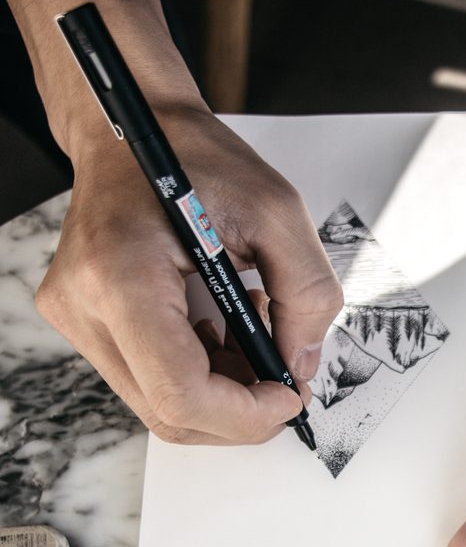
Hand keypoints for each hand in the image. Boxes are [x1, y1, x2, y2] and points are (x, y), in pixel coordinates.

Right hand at [36, 107, 342, 442]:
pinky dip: (201, 375)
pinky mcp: (87, 322)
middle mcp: (85, 307)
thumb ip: (306, 294)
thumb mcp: (278, 212)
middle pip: (170, 413)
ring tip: (257, 338)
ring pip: (161, 404)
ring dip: (224, 394)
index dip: (246, 415)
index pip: (181, 394)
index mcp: (122, 277)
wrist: (135, 131)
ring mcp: (78, 320)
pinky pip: (150, 379)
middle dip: (240, 413)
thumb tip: (301, 365)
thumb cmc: (196, 158)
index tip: (290, 396)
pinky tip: (228, 333)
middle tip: (285, 379)